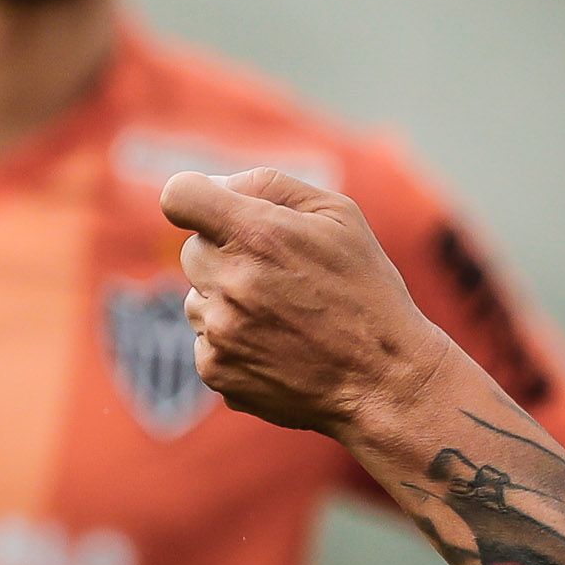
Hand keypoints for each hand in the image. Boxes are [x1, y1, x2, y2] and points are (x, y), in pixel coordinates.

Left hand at [163, 169, 454, 437]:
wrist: (384, 378)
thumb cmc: (366, 289)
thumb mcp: (339, 215)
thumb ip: (270, 186)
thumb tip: (217, 187)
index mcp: (259, 234)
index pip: (180, 197)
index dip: (193, 199)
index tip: (210, 212)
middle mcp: (232, 281)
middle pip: (192, 251)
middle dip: (226, 255)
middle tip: (277, 276)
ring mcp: (220, 330)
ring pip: (197, 299)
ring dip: (227, 302)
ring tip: (283, 317)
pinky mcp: (215, 370)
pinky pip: (204, 341)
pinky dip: (232, 343)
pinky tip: (276, 348)